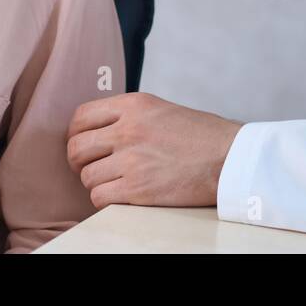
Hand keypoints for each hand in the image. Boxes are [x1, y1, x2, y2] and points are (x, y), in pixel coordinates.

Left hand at [66, 92, 242, 208]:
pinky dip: (105, 200)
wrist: (230, 158)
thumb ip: (129, 115)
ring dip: (96, 183)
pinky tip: (120, 196)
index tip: (83, 145)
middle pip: (76, 147)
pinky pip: (99, 197)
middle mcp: (127, 129)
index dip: (75, 134)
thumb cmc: (201, 136)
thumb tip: (98, 130)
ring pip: (87, 176)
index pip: (81, 117)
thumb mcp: (161, 110)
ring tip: (113, 183)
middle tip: (89, 168)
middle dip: (78, 161)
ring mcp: (131, 159)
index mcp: (133, 105)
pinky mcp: (138, 189)